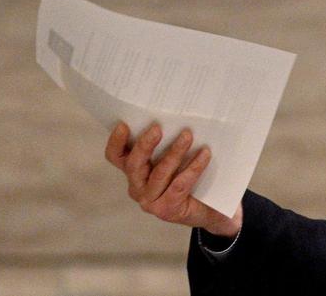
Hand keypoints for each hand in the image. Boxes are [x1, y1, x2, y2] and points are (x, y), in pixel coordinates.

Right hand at [105, 122, 241, 236]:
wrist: (210, 209)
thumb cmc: (191, 178)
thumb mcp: (177, 158)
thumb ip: (169, 142)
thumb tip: (177, 116)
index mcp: (135, 172)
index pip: (116, 157)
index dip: (116, 142)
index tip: (123, 124)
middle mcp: (137, 187)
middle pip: (133, 164)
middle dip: (145, 145)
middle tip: (158, 128)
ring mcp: (150, 200)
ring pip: (159, 173)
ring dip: (174, 152)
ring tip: (187, 136)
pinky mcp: (166, 209)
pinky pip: (179, 185)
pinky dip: (193, 168)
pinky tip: (204, 154)